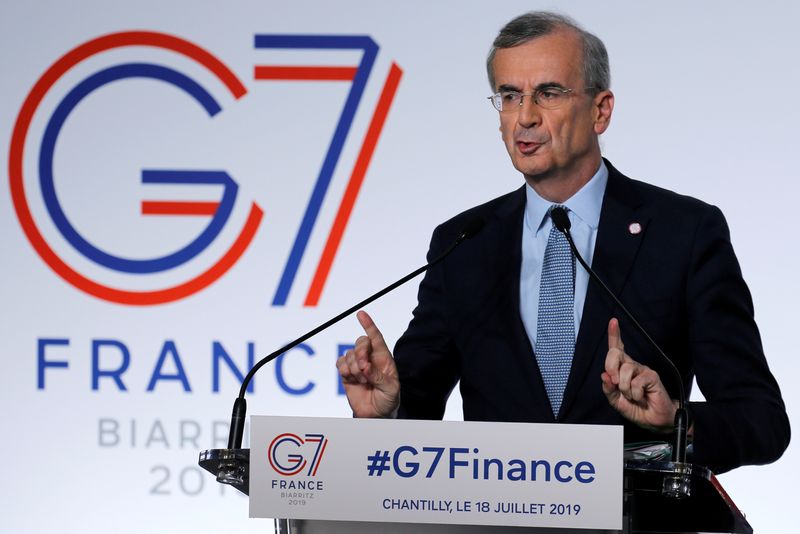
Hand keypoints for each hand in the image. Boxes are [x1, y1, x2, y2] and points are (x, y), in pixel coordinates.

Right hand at [336, 310, 399, 417]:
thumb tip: (365, 367)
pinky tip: (352, 380)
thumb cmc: (388, 399)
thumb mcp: (390, 388)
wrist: (376, 414)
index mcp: (384, 358)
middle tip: (363, 369)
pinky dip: (344, 370)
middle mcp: (370, 358)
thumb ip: (378, 376)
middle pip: (361, 343)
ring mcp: (357, 364)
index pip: (376, 337)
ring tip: (362, 381)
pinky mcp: (346, 373)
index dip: (369, 325)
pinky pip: (340, 363)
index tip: (361, 314)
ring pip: (349, 354)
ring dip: (354, 368)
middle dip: (360, 353)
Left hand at [602, 318, 676, 432]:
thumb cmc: (636, 409)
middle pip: (615, 353)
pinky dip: (634, 393)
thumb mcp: (616, 401)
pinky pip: (636, 381)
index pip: (616, 348)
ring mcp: (642, 369)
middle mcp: (631, 366)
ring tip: (631, 396)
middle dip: (610, 367)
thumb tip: (604, 376)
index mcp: (621, 369)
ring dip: (624, 388)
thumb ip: (608, 389)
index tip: (613, 321)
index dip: (614, 334)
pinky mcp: (651, 376)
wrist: (653, 420)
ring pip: (625, 369)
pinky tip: (641, 397)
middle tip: (615, 383)